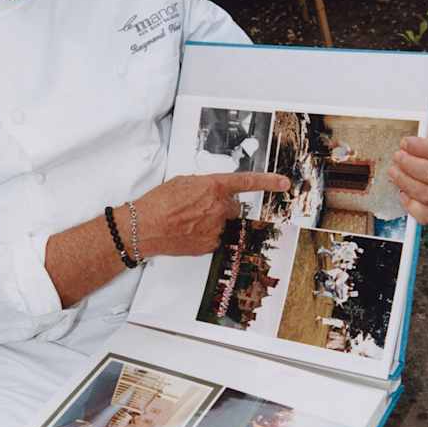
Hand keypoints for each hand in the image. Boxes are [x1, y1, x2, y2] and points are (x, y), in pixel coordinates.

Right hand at [135, 172, 289, 257]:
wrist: (144, 227)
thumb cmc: (158, 202)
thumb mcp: (183, 182)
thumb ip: (205, 185)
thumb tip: (213, 191)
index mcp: (214, 187)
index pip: (247, 182)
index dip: (268, 181)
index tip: (283, 183)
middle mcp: (219, 208)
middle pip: (232, 207)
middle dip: (221, 206)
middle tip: (198, 207)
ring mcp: (216, 228)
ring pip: (222, 223)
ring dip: (210, 221)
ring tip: (186, 220)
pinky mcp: (210, 245)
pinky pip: (214, 237)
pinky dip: (204, 234)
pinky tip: (187, 231)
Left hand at [388, 111, 427, 224]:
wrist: (415, 166)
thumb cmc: (422, 149)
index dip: (419, 147)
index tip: (405, 142)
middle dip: (409, 164)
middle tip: (397, 157)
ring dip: (405, 182)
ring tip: (394, 171)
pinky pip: (427, 215)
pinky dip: (412, 206)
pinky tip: (402, 194)